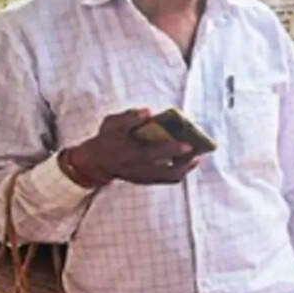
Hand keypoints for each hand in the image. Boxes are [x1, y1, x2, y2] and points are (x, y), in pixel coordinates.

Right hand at [70, 109, 201, 184]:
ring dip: (186, 168)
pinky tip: (187, 162)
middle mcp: (140, 169)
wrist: (95, 162)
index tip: (188, 144)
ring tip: (196, 158)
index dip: (173, 150)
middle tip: (198, 153)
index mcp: (132, 154)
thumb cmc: (107, 139)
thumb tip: (148, 112)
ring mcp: (144, 177)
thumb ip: (129, 117)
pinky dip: (179, 172)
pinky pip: (167, 179)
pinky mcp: (146, 180)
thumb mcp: (112, 124)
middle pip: (169, 172)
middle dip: (186, 163)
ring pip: (171, 178)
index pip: (155, 153)